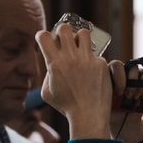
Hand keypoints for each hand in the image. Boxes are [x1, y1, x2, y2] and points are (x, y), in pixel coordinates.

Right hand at [34, 22, 110, 139]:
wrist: (88, 115)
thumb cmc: (66, 107)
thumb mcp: (47, 93)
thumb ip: (47, 75)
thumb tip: (51, 64)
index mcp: (54, 63)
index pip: (43, 36)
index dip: (42, 36)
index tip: (45, 40)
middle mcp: (70, 57)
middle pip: (65, 27)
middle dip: (63, 31)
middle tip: (65, 40)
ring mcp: (87, 59)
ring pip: (84, 33)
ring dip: (81, 38)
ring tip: (81, 47)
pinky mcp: (101, 63)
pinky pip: (96, 54)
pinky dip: (93, 60)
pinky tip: (93, 71)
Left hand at [108, 59, 142, 142]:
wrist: (119, 121)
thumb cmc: (106, 112)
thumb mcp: (100, 103)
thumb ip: (101, 93)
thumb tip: (102, 87)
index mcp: (108, 74)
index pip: (116, 65)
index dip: (120, 78)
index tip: (118, 93)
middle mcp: (120, 73)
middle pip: (131, 67)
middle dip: (132, 83)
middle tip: (128, 97)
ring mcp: (132, 77)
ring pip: (140, 71)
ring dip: (139, 86)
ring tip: (134, 98)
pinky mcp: (142, 83)